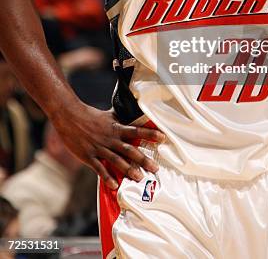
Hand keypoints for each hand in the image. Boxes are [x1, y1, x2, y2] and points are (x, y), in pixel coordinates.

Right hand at [51, 103, 165, 189]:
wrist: (69, 116)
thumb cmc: (90, 115)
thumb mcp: (108, 115)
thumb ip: (120, 119)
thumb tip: (132, 115)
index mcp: (116, 127)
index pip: (136, 131)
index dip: (150, 134)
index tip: (163, 138)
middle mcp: (110, 138)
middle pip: (129, 150)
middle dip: (143, 159)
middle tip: (156, 168)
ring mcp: (99, 148)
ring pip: (116, 160)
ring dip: (129, 170)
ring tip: (140, 178)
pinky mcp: (88, 155)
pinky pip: (99, 168)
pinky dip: (107, 177)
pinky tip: (114, 185)